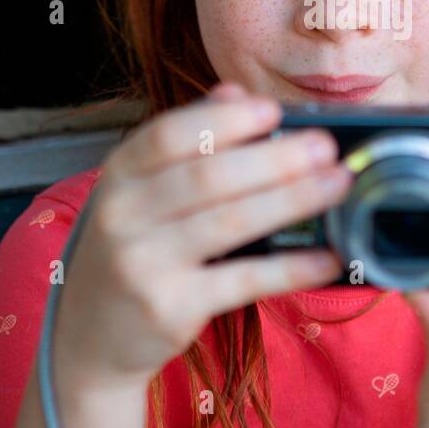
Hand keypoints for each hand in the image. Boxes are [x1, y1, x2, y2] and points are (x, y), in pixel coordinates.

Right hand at [53, 82, 350, 389]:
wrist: (90, 333)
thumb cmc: (132, 247)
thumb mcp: (142, 190)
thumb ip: (187, 141)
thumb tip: (236, 94)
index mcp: (119, 174)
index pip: (168, 135)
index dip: (225, 121)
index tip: (274, 110)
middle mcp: (123, 215)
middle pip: (208, 176)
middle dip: (276, 158)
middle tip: (325, 147)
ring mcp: (143, 264)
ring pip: (231, 222)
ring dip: (293, 199)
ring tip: (338, 184)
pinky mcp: (170, 308)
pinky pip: (244, 280)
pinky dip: (292, 267)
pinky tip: (329, 257)